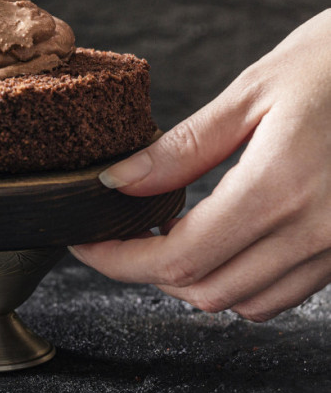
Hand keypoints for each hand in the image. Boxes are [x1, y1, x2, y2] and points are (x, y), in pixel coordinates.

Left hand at [70, 9, 330, 320]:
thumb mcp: (254, 91)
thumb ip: (184, 147)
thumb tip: (119, 183)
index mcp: (281, 186)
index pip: (179, 257)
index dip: (118, 260)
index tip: (85, 242)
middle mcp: (316, 230)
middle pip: (205, 290)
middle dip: (145, 272)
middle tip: (116, 236)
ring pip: (245, 301)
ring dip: (192, 280)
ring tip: (164, 235)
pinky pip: (284, 292)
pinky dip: (238, 280)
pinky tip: (219, 238)